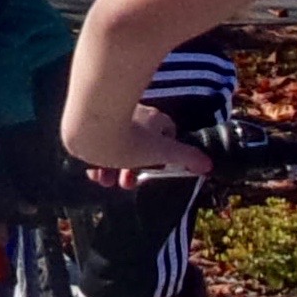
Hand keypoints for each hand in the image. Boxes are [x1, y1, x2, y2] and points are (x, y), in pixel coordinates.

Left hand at [75, 101, 213, 187]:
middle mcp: (133, 114)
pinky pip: (96, 143)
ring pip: (116, 145)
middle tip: (125, 183)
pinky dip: (95, 159)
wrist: (87, 128)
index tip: (154, 169)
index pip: (168, 132)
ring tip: (105, 180)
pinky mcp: (89, 124)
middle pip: (139, 144)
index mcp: (154, 119)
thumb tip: (209, 165)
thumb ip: (185, 158)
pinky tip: (91, 171)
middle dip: (133, 168)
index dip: (163, 154)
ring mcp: (111, 118)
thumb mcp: (161, 152)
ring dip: (112, 167)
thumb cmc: (127, 138)